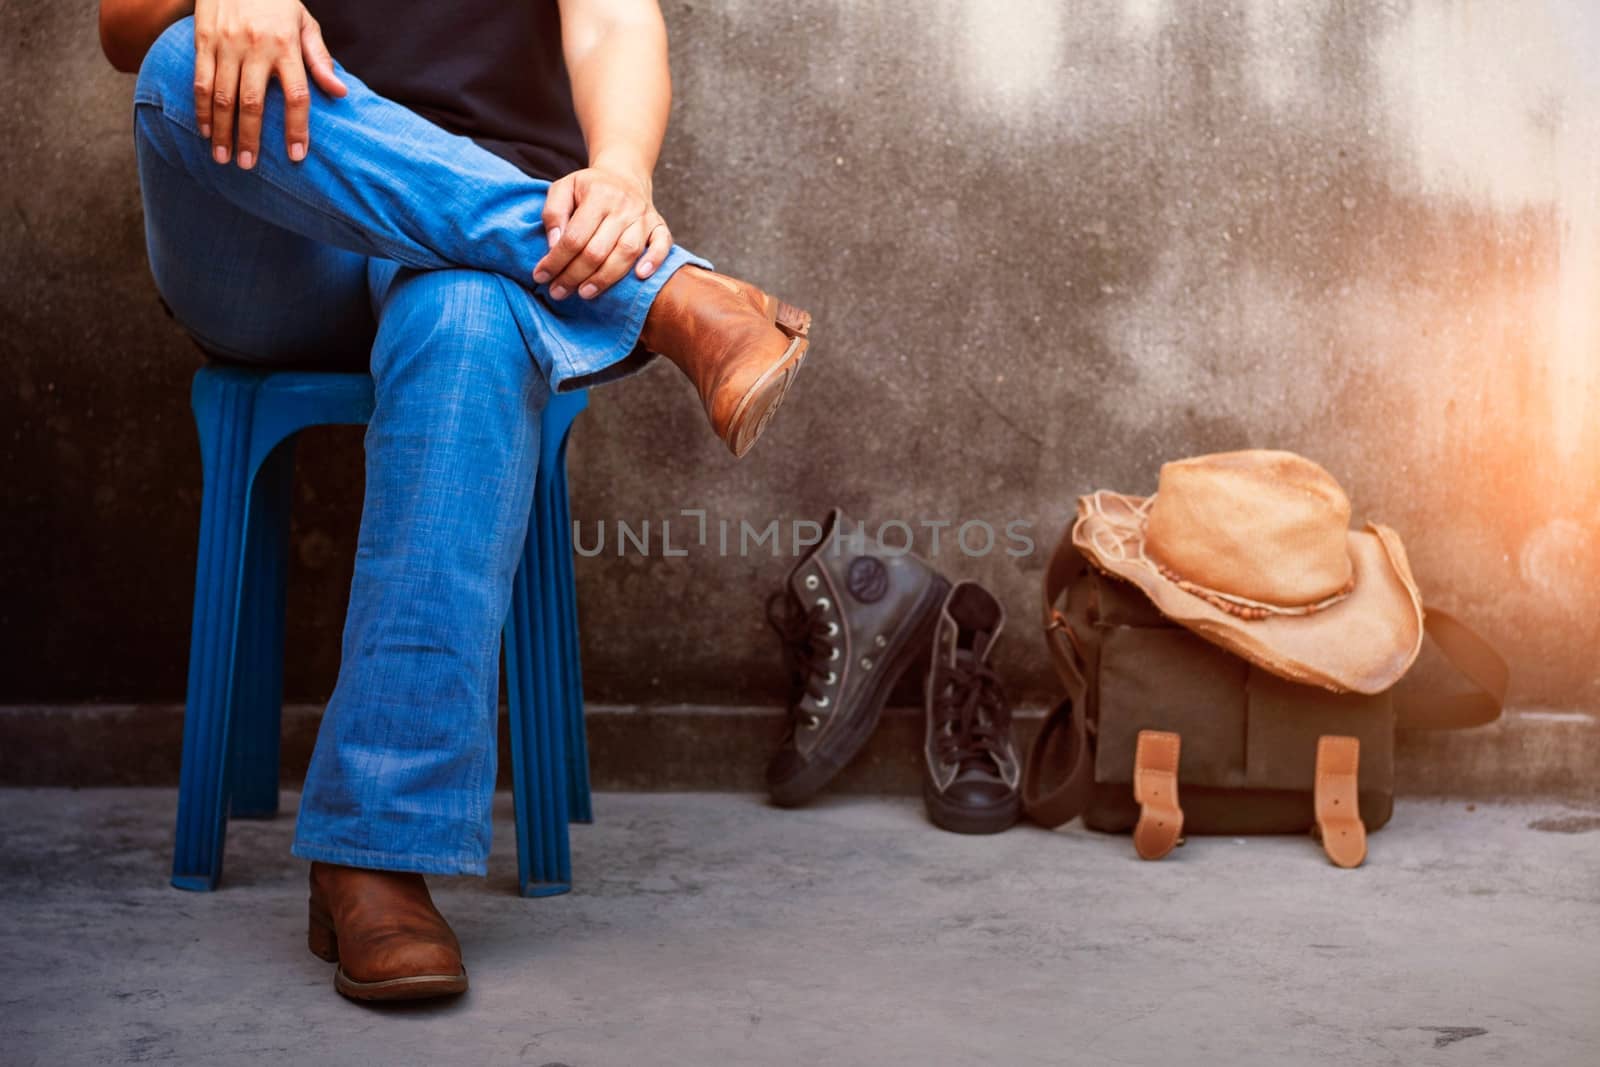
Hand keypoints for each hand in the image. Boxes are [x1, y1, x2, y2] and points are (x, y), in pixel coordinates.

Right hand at [193, 0, 347, 168]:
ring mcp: (226, 44)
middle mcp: (255, 47)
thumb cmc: (277, 2)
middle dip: (249, 137)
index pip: (296, 94)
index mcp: (286, 46)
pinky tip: (204, 129)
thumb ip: (320, 59)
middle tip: (248, 166)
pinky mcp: (203, 39)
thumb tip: (340, 93)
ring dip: (221, 130)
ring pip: (222, 96)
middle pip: (252, 102)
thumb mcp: (304, 23)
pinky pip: (200, 80)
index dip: (297, 128)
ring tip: (222, 157)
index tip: (297, 156)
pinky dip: (202, 108)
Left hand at [532, 165, 672, 299]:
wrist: (624, 175)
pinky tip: (640, 276)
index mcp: (598, 194)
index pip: (574, 236)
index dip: (556, 260)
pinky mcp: (659, 225)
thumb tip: (554, 245)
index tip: (541, 276)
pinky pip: (662, 245)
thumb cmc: (589, 187)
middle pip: (598, 250)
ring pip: (627, 253)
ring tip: (585, 293)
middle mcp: (624, 206)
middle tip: (558, 292)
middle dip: (574, 275)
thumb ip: (554, 214)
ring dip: (605, 278)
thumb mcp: (563, 188)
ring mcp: (643, 217)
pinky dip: (654, 261)